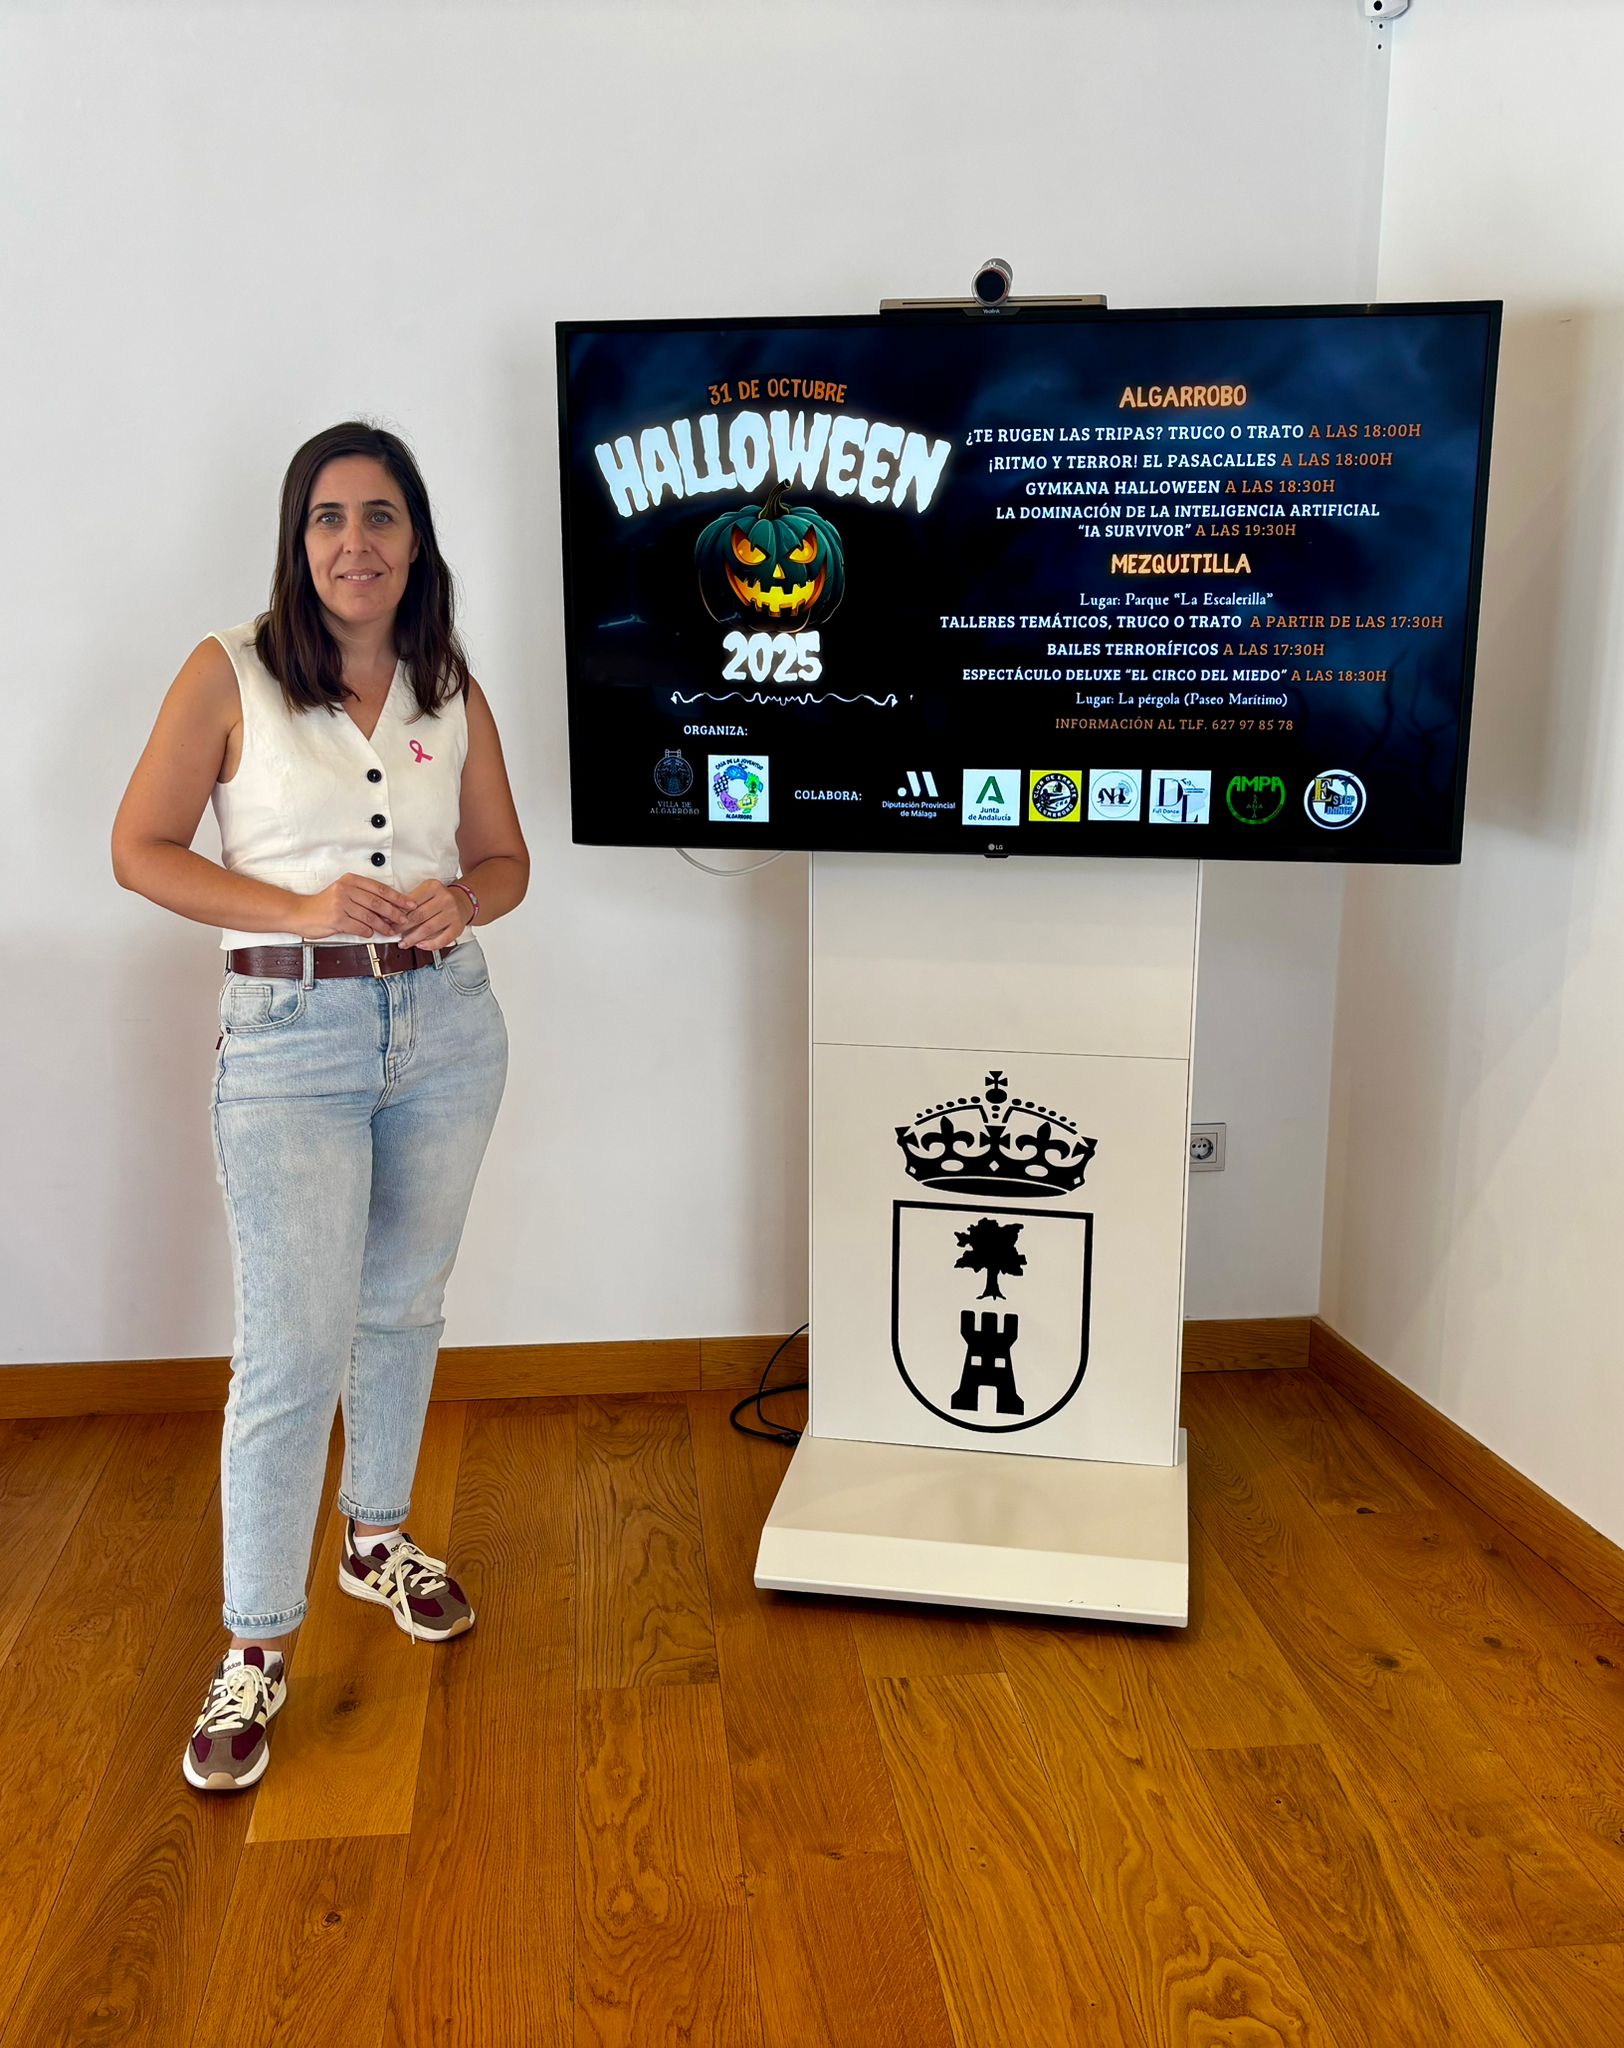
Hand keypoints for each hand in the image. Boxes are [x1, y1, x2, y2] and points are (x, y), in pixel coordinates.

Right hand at [293, 874, 416, 940]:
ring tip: (391, 931)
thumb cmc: (324, 904)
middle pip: (378, 902)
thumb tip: (389, 906)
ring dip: (383, 926)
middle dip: (395, 913)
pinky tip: (371, 933)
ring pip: (370, 916)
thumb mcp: (343, 892)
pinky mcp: (337, 919)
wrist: (300, 913)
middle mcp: (346, 889)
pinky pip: (360, 927)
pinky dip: (368, 932)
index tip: (410, 904)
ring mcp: (341, 904)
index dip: (397, 897)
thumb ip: (363, 895)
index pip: (380, 888)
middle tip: (405, 920)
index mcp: (350, 880)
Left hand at [397, 879, 470, 949]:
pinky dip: (430, 944)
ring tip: (403, 943)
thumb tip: (391, 914)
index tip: (387, 919)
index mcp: (433, 887)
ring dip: (413, 938)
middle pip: (419, 915)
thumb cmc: (439, 898)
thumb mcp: (426, 891)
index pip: (411, 902)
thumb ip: (411, 900)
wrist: (463, 901)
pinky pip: (443, 939)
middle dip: (402, 927)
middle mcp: (445, 899)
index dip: (397, 913)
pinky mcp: (457, 927)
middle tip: (393, 932)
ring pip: (428, 928)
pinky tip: (420, 945)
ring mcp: (452, 913)